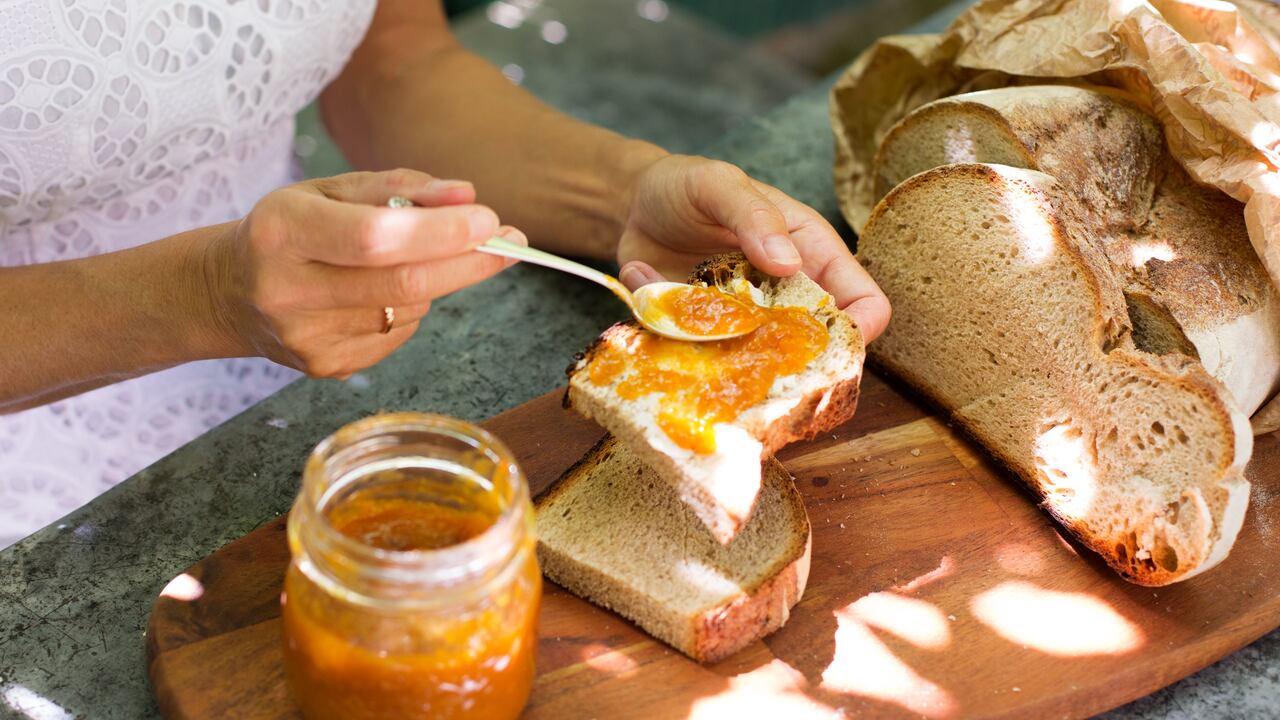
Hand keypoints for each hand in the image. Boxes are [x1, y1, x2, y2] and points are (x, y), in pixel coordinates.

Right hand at [204, 169, 523, 377]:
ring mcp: (308, 339)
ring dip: (434, 280)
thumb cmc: (289, 230)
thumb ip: (401, 187)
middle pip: (403, 284)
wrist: (226, 293)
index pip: (373, 238)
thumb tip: (468, 196)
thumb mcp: (330, 191)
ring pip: (409, 309)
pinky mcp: (327, 368)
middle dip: (468, 262)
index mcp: (282, 232)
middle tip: (510, 241)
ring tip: (408, 259)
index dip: (439, 232)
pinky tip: (378, 292)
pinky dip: (410, 308)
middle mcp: (289, 292)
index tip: (488, 219)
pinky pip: (399, 334)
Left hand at [614, 155, 890, 341]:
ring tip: (680, 310)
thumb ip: (754, 215)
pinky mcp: (705, 337)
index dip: (858, 330)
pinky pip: (698, 358)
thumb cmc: (688, 187)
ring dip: (719, 351)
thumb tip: (788, 263)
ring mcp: (746, 323)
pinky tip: (643, 281)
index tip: (830, 349)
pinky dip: (668, 332)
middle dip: (787, 360)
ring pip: (757, 366)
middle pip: (814, 349)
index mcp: (809, 255)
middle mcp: (785, 296)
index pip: (862, 302)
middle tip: (740, 341)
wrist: (634, 204)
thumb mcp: (720, 184)